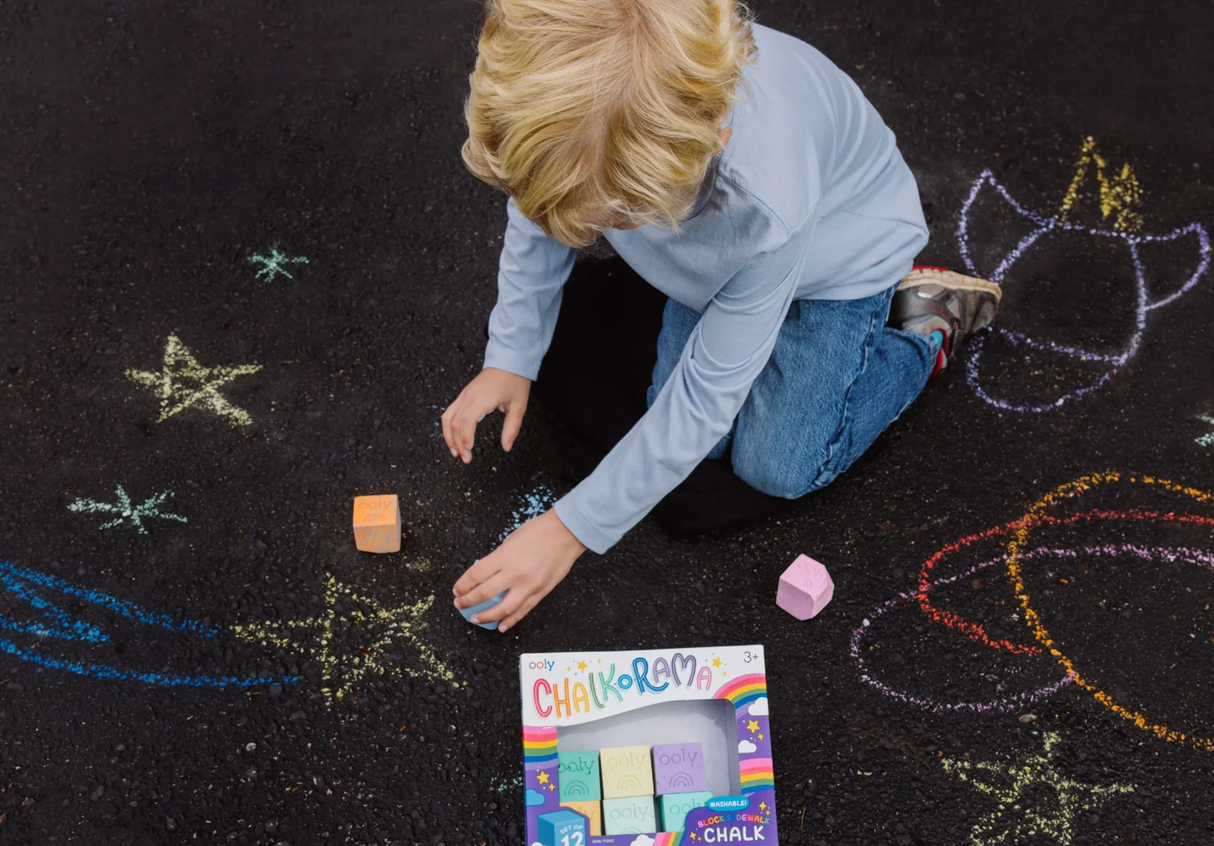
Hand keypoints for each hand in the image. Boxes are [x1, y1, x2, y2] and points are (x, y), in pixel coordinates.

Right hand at [441, 367, 530, 462]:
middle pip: (455, 422)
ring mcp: (464, 395)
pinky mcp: (464, 395)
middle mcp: (469, 396)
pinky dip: (449, 426)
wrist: (508, 360)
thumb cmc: (514, 381)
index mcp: (482, 399)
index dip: (466, 437)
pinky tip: (453, 436)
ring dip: (449, 436)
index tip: (470, 450)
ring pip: (448, 417)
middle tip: (466, 459)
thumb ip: (512, 428)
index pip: (467, 420)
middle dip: (457, 443)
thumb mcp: (518, 406)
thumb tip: (506, 447)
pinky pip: (450, 411)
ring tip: (455, 452)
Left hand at [452, 509, 585, 631]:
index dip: (463, 585)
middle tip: (460, 605)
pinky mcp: (541, 592)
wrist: (567, 533)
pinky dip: (511, 620)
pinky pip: (523, 610)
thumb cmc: (539, 530)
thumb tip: (487, 573)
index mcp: (505, 556)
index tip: (456, 590)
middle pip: (485, 594)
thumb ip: (499, 558)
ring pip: (504, 609)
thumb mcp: (511, 539)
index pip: (476, 575)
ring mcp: (529, 585)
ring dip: (486, 616)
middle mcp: (515, 573)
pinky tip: (501, 626)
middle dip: (468, 602)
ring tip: (475, 619)